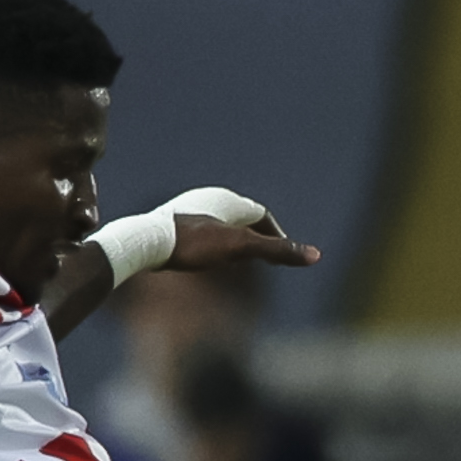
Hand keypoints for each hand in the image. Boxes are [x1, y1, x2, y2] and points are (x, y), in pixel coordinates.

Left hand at [162, 209, 318, 278]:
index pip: (261, 216)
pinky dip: (213, 244)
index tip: (281, 256)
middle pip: (241, 219)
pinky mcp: (171, 222)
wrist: (145, 244)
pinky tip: (205, 258)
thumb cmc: (195, 244)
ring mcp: (189, 209)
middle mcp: (209, 199)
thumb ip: (277, 252)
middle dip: (255, 237)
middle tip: (263, 258)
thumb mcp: (241, 249)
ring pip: (220, 225)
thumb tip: (316, 256)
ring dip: (233, 241)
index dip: (275, 236)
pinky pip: (201, 231)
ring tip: (237, 261)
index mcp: (228, 201)